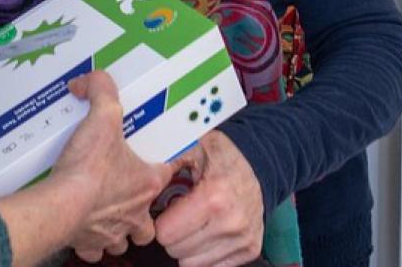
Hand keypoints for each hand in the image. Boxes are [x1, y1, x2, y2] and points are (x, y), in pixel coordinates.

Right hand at [54, 71, 175, 261]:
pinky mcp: (88, 242)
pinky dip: (90, 242)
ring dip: (119, 228)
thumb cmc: (88, 170)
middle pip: (149, 219)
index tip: (164, 159)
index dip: (167, 163)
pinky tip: (81, 228)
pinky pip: (95, 249)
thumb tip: (93, 79)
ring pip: (125, 239)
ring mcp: (112, 232)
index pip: (170, 171)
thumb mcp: (101, 117)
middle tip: (129, 196)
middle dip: (142, 211)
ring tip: (106, 213)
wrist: (59, 207)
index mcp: (147, 182)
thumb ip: (101, 91)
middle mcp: (135, 212)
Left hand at [154, 131, 263, 266]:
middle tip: (183, 215)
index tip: (170, 209)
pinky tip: (209, 233)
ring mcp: (242, 238)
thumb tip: (142, 178)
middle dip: (174, 234)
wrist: (259, 164)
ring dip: (188, 247)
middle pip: (175, 250)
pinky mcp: (250, 249)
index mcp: (213, 197)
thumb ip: (166, 163)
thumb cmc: (221, 157)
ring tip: (196, 223)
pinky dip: (205, 255)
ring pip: (191, 264)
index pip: (165, 234)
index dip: (162, 221)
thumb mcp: (192, 148)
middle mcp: (230, 222)